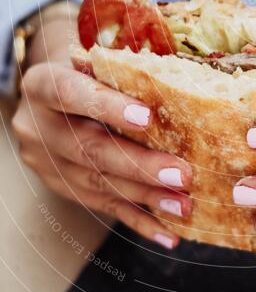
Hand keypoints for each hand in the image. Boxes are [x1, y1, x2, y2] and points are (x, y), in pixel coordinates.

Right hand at [12, 13, 191, 248]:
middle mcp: (37, 126)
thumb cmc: (89, 66)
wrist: (53, 89)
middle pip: (90, 149)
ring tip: (183, 205)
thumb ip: (123, 68)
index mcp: (42, 84)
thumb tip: (179, 77)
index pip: (72, 94)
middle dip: (140, 165)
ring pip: (97, 184)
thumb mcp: (96, 57)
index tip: (148, 118)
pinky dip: (138, 221)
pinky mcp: (61, 187)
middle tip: (182, 174)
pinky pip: (102, 206)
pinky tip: (167, 234)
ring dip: (145, 197)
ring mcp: (45, 162)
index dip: (108, 107)